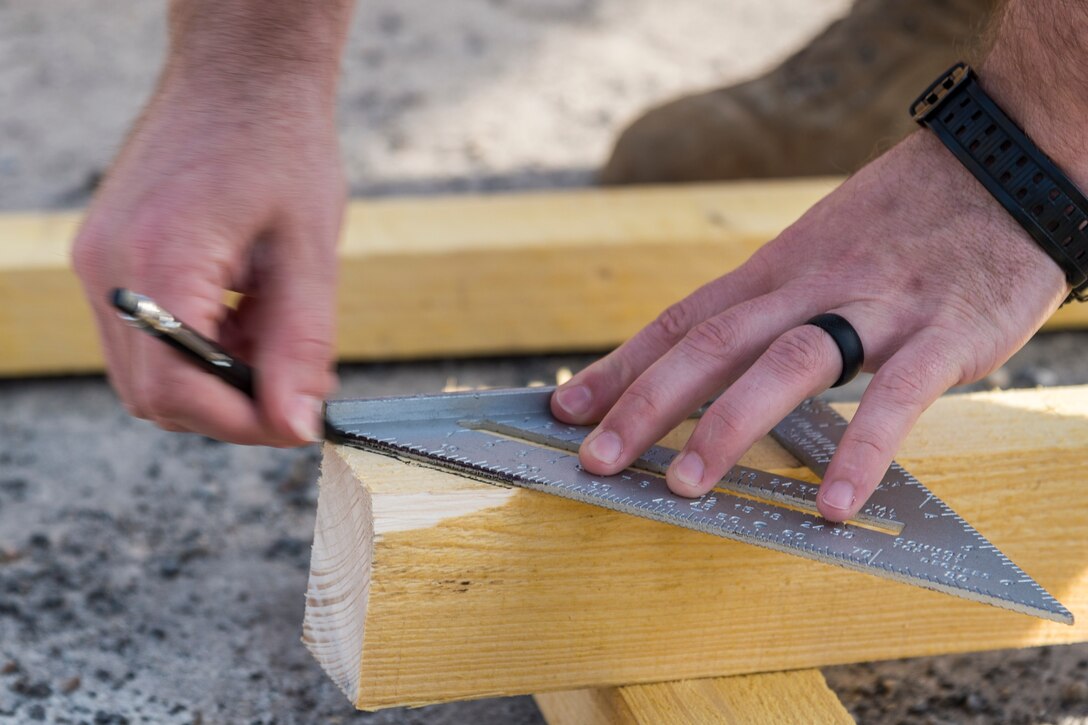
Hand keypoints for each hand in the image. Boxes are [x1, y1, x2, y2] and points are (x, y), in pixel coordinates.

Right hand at [72, 72, 343, 445]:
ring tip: (273, 334)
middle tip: (294, 384)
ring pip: (147, 373)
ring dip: (216, 378)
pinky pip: (144, 337)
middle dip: (231, 406)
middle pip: (154, 394)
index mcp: (159, 259)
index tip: (297, 423)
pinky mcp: (109, 259)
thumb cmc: (281, 142)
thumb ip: (302, 344)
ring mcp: (100, 263)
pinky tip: (245, 315)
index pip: (177, 390)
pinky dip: (198, 349)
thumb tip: (296, 423)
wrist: (240, 73)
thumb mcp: (310, 250)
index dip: (241, 422)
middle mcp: (110, 268)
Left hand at [551, 130, 1069, 520]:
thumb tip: (704, 354)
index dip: (620, 366)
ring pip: (787, 362)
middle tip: (596, 458)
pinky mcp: (943, 335)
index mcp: (774, 269)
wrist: (1003, 167)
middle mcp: (810, 284)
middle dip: (646, 403)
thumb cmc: (901, 222)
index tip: (564, 407)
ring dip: (729, 425)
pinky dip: (862, 450)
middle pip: (712, 343)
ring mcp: (876, 308)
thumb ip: (764, 306)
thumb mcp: (817, 250)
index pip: (681, 319)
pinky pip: (897, 398)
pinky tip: (833, 505)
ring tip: (685, 486)